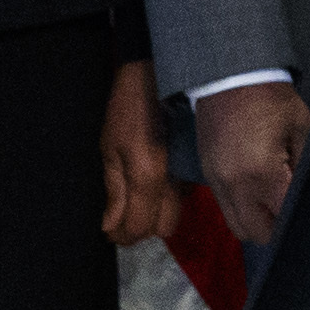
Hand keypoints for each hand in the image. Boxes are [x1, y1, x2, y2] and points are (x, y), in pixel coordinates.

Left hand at [101, 59, 177, 247]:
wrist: (163, 74)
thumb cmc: (130, 106)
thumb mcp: (110, 146)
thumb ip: (114, 191)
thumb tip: (111, 228)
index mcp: (148, 174)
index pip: (141, 227)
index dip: (123, 235)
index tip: (112, 232)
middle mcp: (175, 179)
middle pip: (164, 227)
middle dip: (142, 227)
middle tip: (124, 216)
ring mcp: (191, 172)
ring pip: (177, 211)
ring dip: (157, 212)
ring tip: (139, 194)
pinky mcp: (199, 165)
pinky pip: (185, 193)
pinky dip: (170, 195)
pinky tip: (158, 179)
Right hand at [194, 78, 309, 246]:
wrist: (229, 77)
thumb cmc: (269, 99)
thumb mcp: (301, 130)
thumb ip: (304, 168)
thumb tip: (307, 196)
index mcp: (261, 173)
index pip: (283, 218)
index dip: (300, 217)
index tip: (309, 209)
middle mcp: (234, 184)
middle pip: (257, 234)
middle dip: (277, 226)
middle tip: (290, 205)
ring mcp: (216, 181)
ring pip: (237, 225)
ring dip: (257, 219)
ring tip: (273, 197)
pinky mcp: (208, 175)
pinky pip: (225, 206)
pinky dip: (242, 205)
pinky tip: (256, 186)